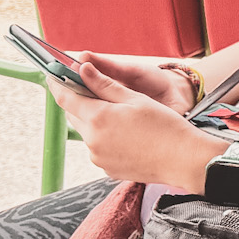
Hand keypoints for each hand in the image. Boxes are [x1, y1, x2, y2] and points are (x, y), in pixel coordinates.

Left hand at [51, 61, 223, 188]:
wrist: (184, 160)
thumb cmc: (165, 126)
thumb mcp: (135, 98)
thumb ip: (105, 84)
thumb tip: (83, 69)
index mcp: (98, 118)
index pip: (66, 98)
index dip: (58, 84)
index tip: (53, 76)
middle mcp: (92, 141)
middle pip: (75, 116)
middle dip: (80, 102)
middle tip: (94, 91)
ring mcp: (98, 158)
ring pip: (88, 133)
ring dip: (96, 122)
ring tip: (122, 117)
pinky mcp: (107, 169)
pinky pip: (99, 148)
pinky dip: (106, 138)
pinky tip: (128, 135)